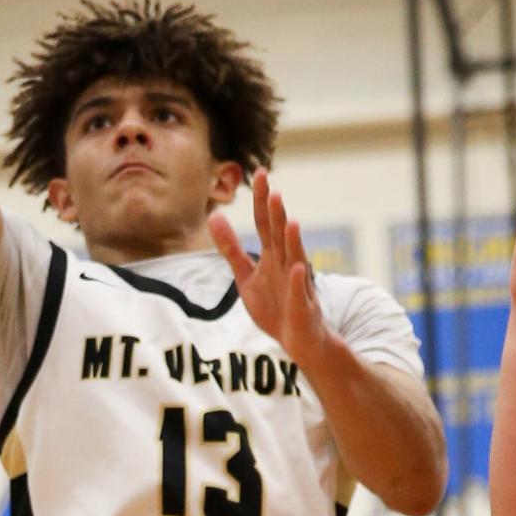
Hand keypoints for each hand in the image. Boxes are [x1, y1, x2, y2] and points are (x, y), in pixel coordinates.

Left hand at [208, 169, 328, 364]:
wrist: (298, 341)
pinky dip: (298, 280)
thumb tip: (214, 216)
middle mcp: (286, 264)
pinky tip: (296, 267)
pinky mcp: (302, 306)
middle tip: (272, 189)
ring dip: (291, 240)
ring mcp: (296, 284)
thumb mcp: (246, 275)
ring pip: (294, 258)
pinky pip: (300, 292)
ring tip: (289, 220)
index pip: (264, 223)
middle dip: (275, 213)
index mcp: (272, 256)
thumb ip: (231, 248)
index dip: (260, 199)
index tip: (259, 173)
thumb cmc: (274, 307)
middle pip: (279, 234)